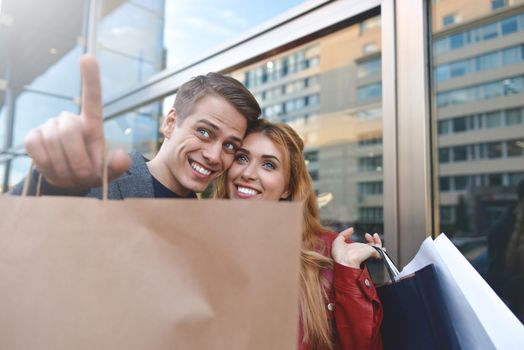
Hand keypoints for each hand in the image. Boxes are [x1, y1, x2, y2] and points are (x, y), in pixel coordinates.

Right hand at [24, 55, 130, 188]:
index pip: (93, 98)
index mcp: (92, 124)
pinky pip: (35, 147)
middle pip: (70, 131)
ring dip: (63, 165)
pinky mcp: (33, 136)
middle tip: (84, 174)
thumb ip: (118, 166)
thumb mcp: (109, 172)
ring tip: (70, 174)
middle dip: (77, 158)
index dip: (90, 78)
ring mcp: (50, 126)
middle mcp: (70, 120)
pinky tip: (53, 167)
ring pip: (53, 141)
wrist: (70, 181)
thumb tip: (122, 158)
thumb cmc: (93, 172)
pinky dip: (46, 163)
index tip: (88, 57)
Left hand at [332, 227, 381, 267]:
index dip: (368, 240)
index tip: (365, 235)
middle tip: (368, 235)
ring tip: (374, 235)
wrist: (345, 261)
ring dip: (378, 240)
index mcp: (356, 251)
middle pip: (372, 248)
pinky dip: (379, 243)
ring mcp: (368, 253)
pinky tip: (375, 237)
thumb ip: (344, 234)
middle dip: (373, 240)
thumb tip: (351, 229)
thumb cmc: (339, 254)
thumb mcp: (338, 241)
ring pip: (378, 248)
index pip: (366, 247)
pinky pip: (380, 251)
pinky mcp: (373, 253)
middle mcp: (363, 253)